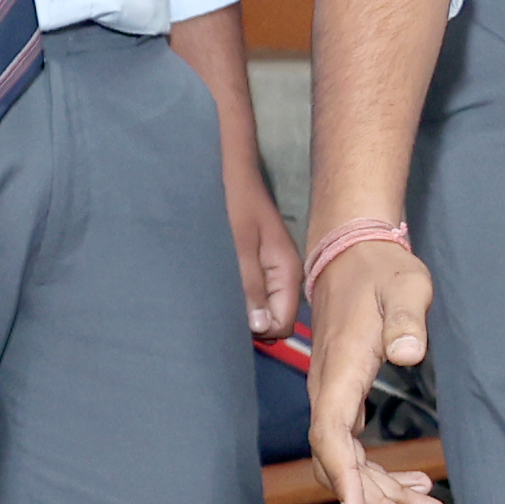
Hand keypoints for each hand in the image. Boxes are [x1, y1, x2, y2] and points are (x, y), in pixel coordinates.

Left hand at [229, 156, 298, 336]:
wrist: (233, 173)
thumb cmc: (234, 205)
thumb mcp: (239, 248)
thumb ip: (251, 287)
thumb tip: (261, 329)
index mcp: (287, 273)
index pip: (284, 324)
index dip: (262, 330)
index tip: (233, 323)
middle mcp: (286, 276)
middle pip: (275, 319)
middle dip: (252, 323)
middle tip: (220, 310)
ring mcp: (273, 271)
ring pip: (264, 308)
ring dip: (244, 310)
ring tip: (217, 298)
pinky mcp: (260, 265)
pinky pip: (256, 293)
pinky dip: (240, 297)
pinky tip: (221, 288)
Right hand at [306, 235, 447, 503]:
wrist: (355, 255)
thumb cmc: (382, 271)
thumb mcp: (405, 287)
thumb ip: (406, 319)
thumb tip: (410, 352)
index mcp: (339, 372)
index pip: (331, 436)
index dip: (345, 479)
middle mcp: (329, 392)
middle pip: (340, 462)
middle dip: (375, 501)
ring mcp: (335, 398)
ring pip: (351, 461)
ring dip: (385, 493)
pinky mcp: (347, 398)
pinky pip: (358, 449)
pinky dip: (384, 473)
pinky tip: (417, 486)